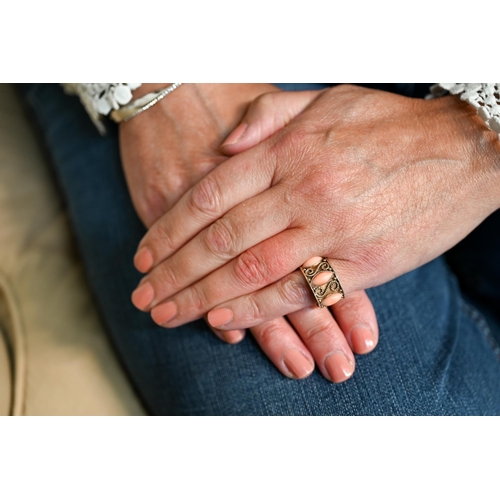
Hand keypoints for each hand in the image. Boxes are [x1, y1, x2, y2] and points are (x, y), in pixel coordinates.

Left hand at [133, 85, 499, 335]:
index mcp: (288, 152)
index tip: (144, 256)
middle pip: (220, 240)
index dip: (169, 230)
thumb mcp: (324, 99)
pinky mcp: (362, 263)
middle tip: (143, 298)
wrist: (462, 147)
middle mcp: (303, 191)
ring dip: (202, 298)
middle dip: (175, 273)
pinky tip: (222, 322)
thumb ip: (267, 118)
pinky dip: (256, 310)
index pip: (210, 197)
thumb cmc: (389, 122)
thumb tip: (223, 147)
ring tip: (167, 316)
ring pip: (250, 271)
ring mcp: (331, 229)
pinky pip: (298, 292)